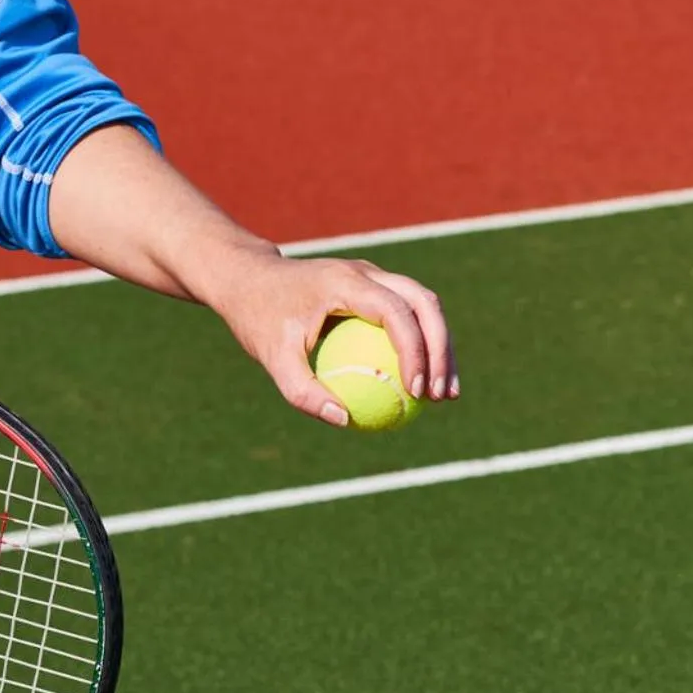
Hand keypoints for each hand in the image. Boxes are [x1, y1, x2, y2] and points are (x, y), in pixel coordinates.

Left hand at [203, 249, 457, 426]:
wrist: (248, 279)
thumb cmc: (258, 319)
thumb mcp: (272, 359)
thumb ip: (303, 391)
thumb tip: (344, 419)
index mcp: (347, 282)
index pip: (396, 312)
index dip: (415, 352)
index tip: (415, 392)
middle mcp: (367, 273)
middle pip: (425, 304)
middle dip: (442, 350)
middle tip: (442, 395)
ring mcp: (374, 277)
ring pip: (425, 306)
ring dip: (441, 348)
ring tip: (444, 395)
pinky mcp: (373, 289)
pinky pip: (408, 316)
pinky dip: (422, 345)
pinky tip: (422, 384)